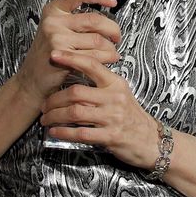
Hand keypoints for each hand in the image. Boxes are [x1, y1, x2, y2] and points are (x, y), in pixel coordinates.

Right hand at [14, 0, 120, 105]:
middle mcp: (53, 21)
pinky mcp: (63, 54)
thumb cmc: (49, 55)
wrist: (32, 80)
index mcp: (53, 10)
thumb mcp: (56, 30)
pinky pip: (95, 55)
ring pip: (98, 40)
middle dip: (113, 29)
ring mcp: (56, 37)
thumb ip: (76, 21)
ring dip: (111, 48)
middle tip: (116, 37)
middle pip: (95, 19)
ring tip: (111, 53)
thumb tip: (107, 18)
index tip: (112, 1)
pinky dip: (106, 58)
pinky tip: (106, 60)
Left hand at [40, 51, 162, 170]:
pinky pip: (80, 133)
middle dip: (54, 99)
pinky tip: (55, 132)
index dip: (71, 59)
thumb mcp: (121, 94)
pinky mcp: (110, 136)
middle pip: (76, 93)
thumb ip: (101, 85)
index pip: (92, 65)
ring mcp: (113, 117)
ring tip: (46, 119)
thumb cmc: (132, 117)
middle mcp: (114, 98)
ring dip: (55, 116)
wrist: (151, 141)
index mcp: (116, 84)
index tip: (54, 55)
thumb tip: (75, 75)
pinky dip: (63, 132)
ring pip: (75, 113)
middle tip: (44, 105)